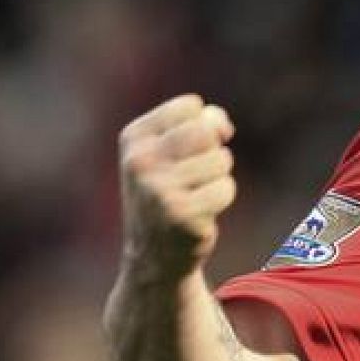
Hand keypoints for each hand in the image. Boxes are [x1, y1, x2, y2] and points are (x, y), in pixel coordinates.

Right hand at [118, 94, 237, 278]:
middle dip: (213, 151)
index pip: (190, 106)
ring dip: (218, 177)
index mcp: (133, 138)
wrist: (153, 254)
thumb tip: (221, 125)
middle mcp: (140, 161)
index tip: (194, 146)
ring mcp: (158, 188)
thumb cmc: (169, 193)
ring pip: (220, 160)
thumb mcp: (170, 153)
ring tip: (195, 194)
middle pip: (206, 132)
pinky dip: (221, 198)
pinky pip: (226, 188)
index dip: (205, 122)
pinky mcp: (181, 213)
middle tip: (196, 174)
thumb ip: (199, 125)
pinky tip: (200, 212)